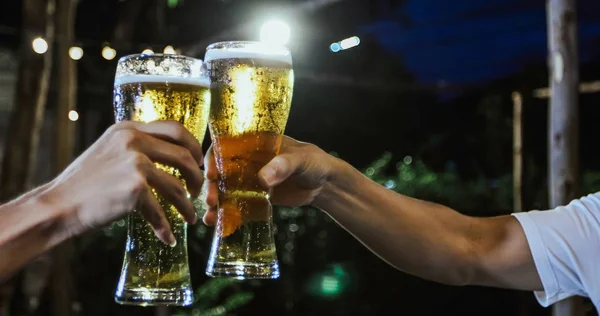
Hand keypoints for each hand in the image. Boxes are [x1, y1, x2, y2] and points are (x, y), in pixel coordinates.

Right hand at [45, 120, 203, 244]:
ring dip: (187, 206)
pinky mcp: (134, 188)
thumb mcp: (110, 151)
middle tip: (197, 192)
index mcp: (128, 129)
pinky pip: (160, 211)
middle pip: (184, 156)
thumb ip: (136, 146)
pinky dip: (165, 227)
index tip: (199, 161)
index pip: (175, 128)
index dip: (194, 145)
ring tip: (190, 218)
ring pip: (177, 187)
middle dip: (196, 177)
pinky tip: (167, 237)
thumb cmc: (85, 183)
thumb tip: (172, 155)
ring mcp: (135, 163)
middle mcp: (133, 141)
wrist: (58, 205)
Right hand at [202, 136, 336, 225]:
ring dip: (215, 204)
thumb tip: (263, 178)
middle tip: (212, 201)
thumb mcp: (300, 159)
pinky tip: (220, 227)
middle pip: (220, 170)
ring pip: (224, 190)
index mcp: (254, 142)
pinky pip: (237, 206)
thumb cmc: (313, 162)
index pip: (226, 145)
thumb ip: (283, 165)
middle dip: (212, 186)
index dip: (214, 159)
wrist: (324, 184)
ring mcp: (248, 180)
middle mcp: (246, 160)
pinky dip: (228, 216)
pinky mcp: (254, 198)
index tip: (211, 175)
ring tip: (211, 219)